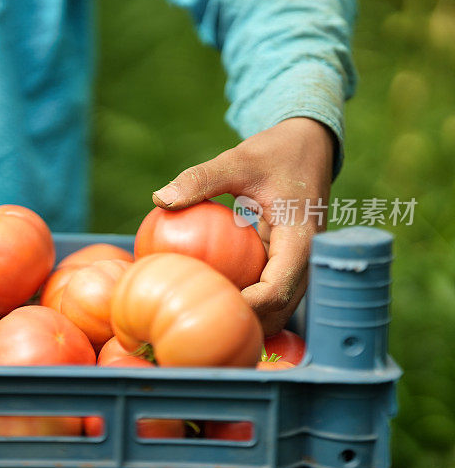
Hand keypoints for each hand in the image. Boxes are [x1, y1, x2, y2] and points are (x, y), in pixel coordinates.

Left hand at [152, 117, 334, 335]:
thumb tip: (159, 199)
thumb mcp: (238, 160)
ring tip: (201, 314)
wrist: (309, 146)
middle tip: (196, 319)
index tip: (208, 308)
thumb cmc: (275, 152)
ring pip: (278, 306)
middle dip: (244, 322)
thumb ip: (201, 179)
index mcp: (301, 240)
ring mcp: (299, 264)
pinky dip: (246, 298)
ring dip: (247, 315)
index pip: (279, 288)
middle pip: (280, 309)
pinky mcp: (287, 261)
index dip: (248, 307)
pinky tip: (211, 293)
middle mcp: (306, 259)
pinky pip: (269, 290)